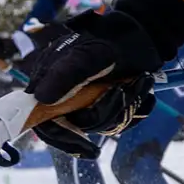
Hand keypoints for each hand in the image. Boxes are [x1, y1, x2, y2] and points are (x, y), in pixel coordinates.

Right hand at [15, 0, 183, 157]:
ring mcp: (86, 103)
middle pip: (80, 126)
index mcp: (49, 85)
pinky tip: (141, 89)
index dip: (63, 138)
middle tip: (124, 91)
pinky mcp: (106, 105)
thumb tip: (42, 98)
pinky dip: (135, 108)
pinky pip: (119, 120)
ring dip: (125, 106)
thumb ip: (66, 74)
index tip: (88, 148)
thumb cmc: (110, 40)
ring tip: (138, 82)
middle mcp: (63, 98)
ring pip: (103, 124)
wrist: (140, 35)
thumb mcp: (89, 54)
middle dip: (107, 113)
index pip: (45, 123)